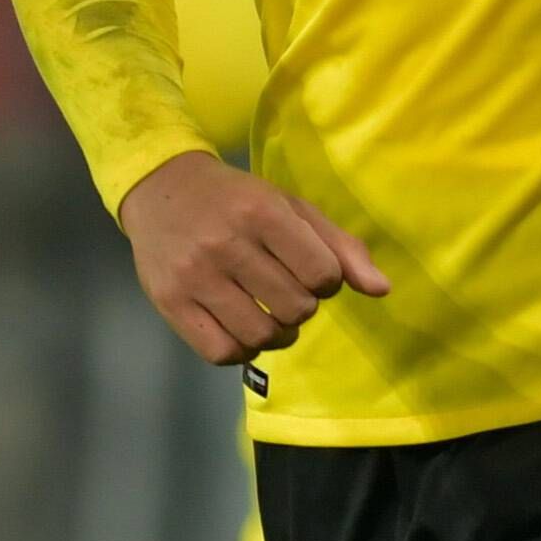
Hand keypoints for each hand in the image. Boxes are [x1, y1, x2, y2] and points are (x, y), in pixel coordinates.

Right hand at [114, 152, 391, 367]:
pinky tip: (242, 328)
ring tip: (268, 313)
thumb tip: (381, 290)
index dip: (325, 280)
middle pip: (295, 309)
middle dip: (300, 305)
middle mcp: (226, 244)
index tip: (307, 269)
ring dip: (276, 333)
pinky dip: (242, 350)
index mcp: (260, 212)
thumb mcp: (290, 207)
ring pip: (261, 336)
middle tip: (283, 289)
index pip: (322, 274)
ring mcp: (194, 276)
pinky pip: (221, 352)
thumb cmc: (236, 198)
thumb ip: (339, 246)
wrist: (160, 188)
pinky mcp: (170, 302)